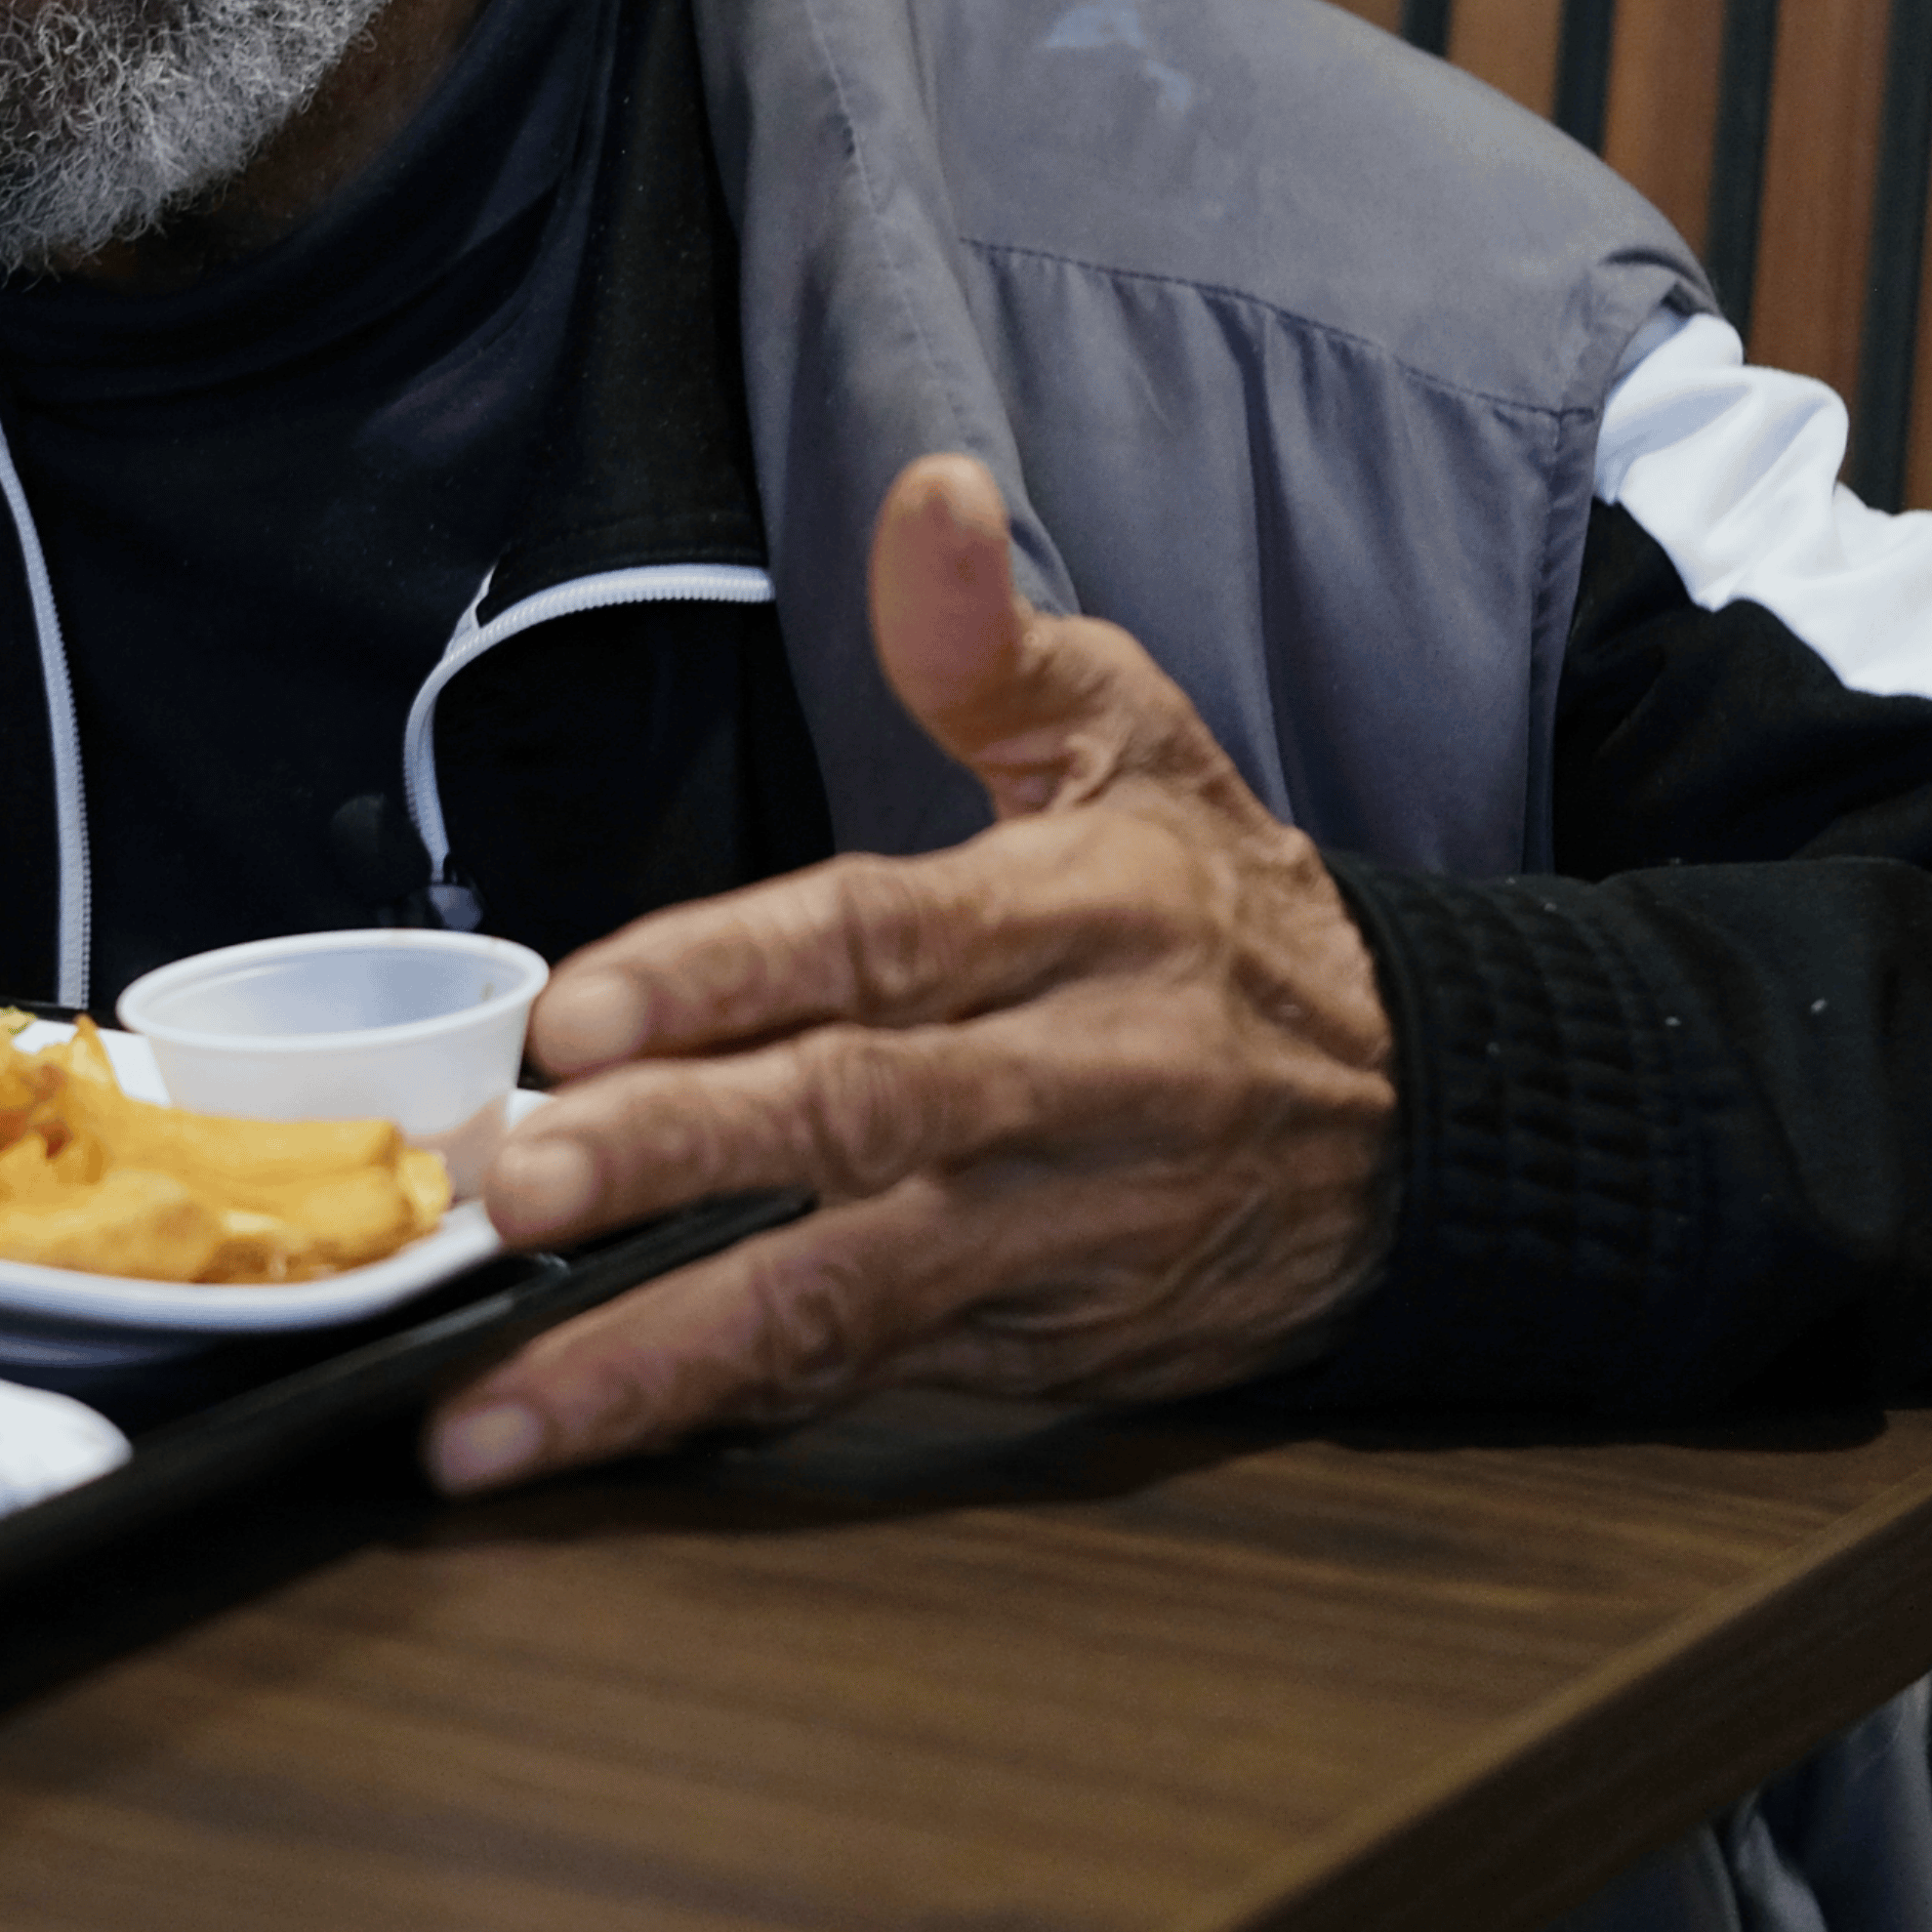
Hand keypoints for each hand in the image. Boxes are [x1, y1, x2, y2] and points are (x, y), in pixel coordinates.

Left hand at [423, 452, 1393, 1493]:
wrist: (1435, 1120)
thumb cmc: (1226, 911)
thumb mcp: (1138, 742)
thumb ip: (991, 640)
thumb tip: (925, 490)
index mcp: (1079, 913)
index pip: (880, 935)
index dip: (727, 973)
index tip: (577, 1015)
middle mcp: (1073, 1082)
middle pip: (857, 1122)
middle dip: (675, 1160)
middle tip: (514, 1192)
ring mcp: (1061, 1236)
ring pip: (849, 1299)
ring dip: (662, 1359)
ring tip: (496, 1413)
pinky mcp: (1050, 1350)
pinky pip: (875, 1386)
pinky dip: (734, 1419)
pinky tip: (597, 1441)